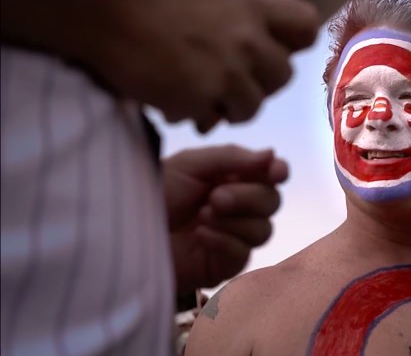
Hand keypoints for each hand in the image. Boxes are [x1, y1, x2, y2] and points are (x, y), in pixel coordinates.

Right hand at [106, 0, 320, 129]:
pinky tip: (174, 97)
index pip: (305, 29)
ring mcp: (226, 72)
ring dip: (228, 104)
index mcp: (253, 5)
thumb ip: (243, 16)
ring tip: (198, 88)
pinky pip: (214, 121)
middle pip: (281, 76)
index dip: (290, 43)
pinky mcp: (200, 99)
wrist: (98, 4)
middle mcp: (248, 40)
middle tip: (227, 76)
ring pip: (251, 106)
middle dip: (257, 80)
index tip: (274, 47)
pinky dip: (196, 115)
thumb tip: (261, 38)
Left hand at [162, 145, 287, 291]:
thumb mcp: (191, 164)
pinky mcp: (224, 264)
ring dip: (235, 221)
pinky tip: (200, 235)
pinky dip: (224, 241)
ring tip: (202, 216)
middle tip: (215, 197)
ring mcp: (233, 237)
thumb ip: (233, 158)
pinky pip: (243, 253)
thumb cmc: (156, 191)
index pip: (270, 176)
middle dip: (248, 198)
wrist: (125, 229)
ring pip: (263, 230)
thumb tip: (272, 154)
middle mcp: (238, 208)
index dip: (277, 172)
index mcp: (233, 179)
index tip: (275, 172)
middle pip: (271, 202)